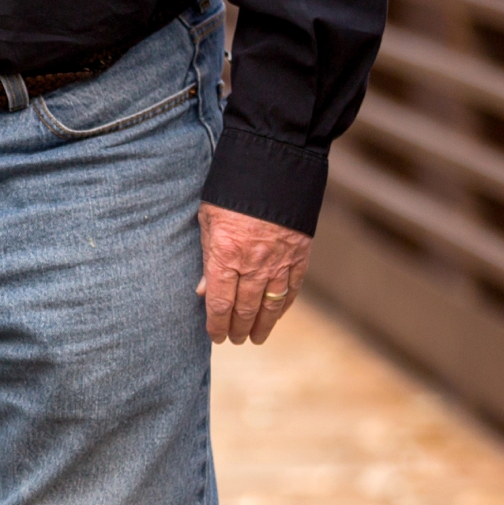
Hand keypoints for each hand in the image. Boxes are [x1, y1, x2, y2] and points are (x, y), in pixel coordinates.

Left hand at [197, 203, 311, 344]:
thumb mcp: (208, 220)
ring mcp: (280, 260)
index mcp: (225, 256)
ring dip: (263, 324)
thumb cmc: (232, 190)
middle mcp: (253, 264)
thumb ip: (207, 257)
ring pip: (271, 304)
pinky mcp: (300, 253)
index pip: (219, 303)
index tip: (215, 336)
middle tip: (235, 340)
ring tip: (256, 338)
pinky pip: (292, 287)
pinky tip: (278, 314)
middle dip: (238, 328)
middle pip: (245, 309)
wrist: (275, 164)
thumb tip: (203, 290)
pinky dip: (285, 304)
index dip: (217, 325)